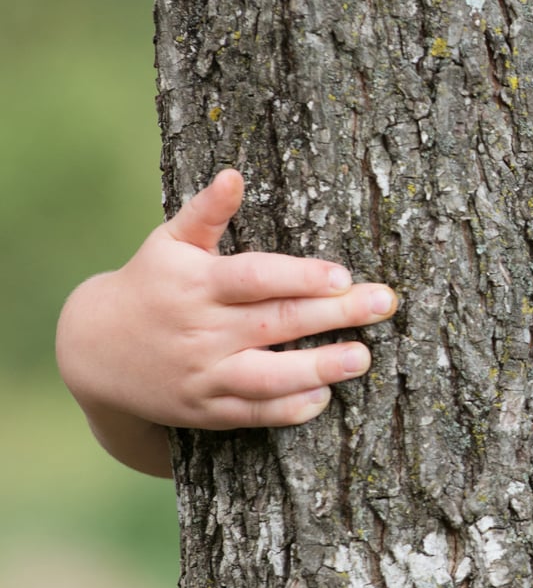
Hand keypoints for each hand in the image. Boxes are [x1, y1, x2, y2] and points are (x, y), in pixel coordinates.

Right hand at [56, 169, 396, 468]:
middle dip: (334, 314)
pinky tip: (324, 396)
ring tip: (362, 358)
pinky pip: (253, 413)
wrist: (95, 351)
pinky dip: (288, 409)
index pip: (256, 279)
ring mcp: (204, 374)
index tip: (344, 276)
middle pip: (275, 323)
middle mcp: (202, 331)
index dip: (301, 277)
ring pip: (267, 377)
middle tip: (383, 304)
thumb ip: (206, 212)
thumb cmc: (149, 284)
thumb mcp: (169, 243)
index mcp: (197, 285)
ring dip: (318, 369)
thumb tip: (234, 174)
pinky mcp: (206, 409)